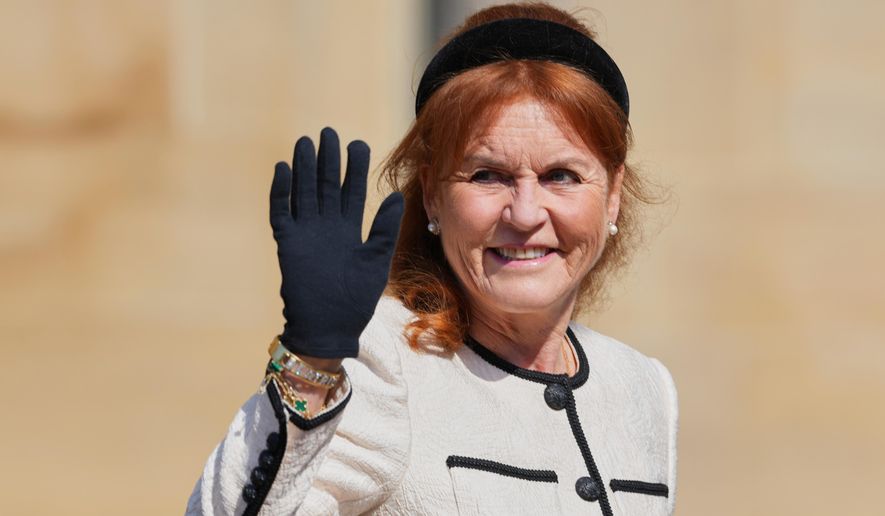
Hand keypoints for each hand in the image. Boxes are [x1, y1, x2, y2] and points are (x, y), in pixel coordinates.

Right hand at [269, 127, 403, 357]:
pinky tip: (283, 169)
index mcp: (349, 229)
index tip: (357, 144)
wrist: (329, 327)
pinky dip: (281, 192)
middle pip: (326, 185)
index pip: (351, 191)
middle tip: (329, 132)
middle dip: (328, 160)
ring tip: (305, 143)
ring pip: (303, 192)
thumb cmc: (355, 299)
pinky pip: (281, 212)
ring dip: (304, 168)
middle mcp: (327, 226)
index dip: (353, 168)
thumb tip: (395, 196)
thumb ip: (384, 229)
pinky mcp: (287, 243)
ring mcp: (305, 233)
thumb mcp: (377, 262)